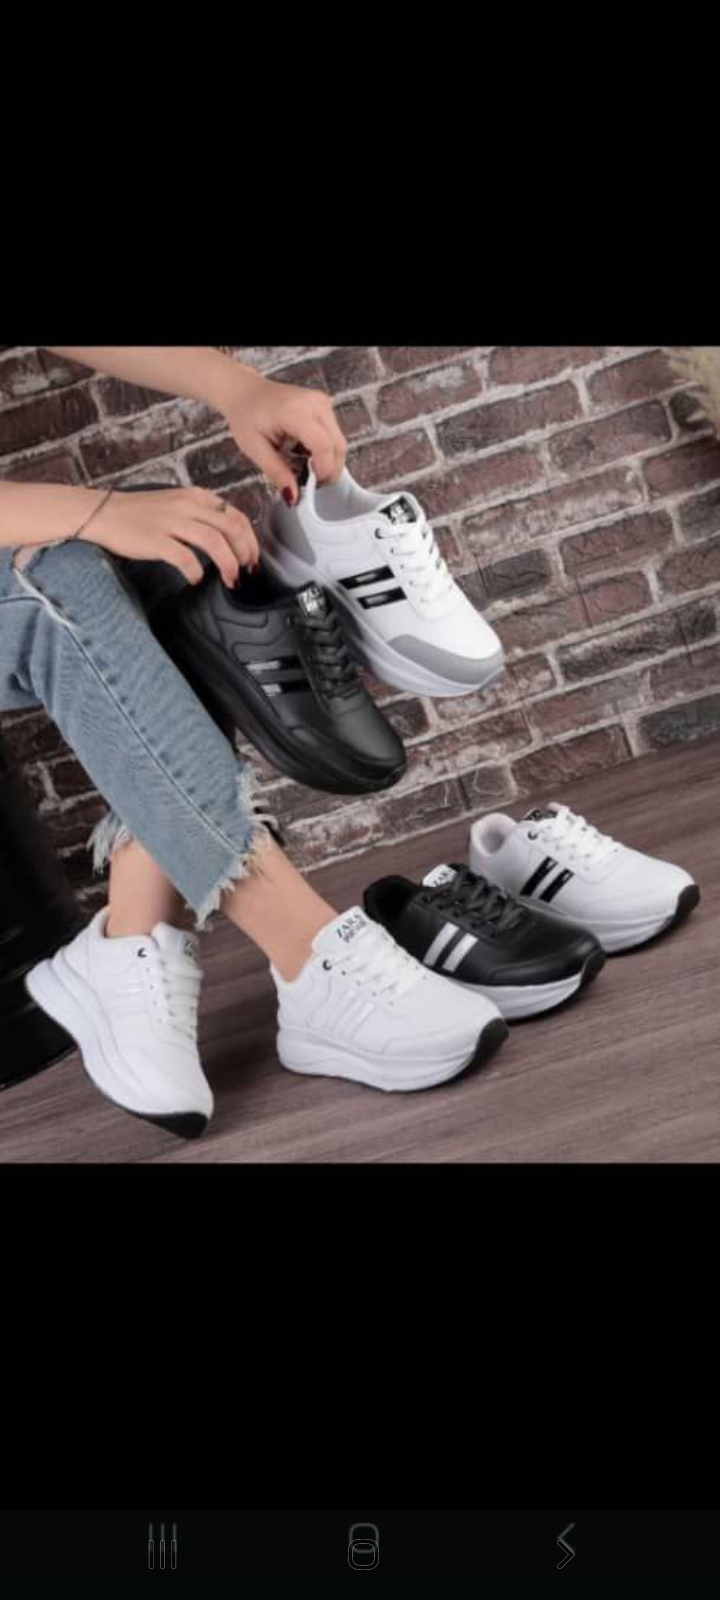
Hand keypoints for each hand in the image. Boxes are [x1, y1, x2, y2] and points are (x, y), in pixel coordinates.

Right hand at [81, 487, 258, 586]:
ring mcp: (171, 522)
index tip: (252, 557)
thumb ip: (200, 514)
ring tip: (230, 580)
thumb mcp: (175, 503)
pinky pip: (185, 558)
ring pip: (214, 542)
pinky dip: (196, 572)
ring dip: (228, 564)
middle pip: (231, 528)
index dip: (250, 539)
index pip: (235, 515)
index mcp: (195, 496)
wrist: (101, 512)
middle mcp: (186, 506)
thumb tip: (227, 537)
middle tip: (246, 572)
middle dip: (245, 553)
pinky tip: (196, 579)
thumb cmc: (138, 513)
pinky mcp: (155, 539)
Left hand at [222, 367, 347, 501]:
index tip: (313, 485)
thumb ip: (277, 472)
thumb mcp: (255, 449)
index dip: (322, 470)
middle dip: (329, 470)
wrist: (245, 392)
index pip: (322, 445)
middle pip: (337, 445)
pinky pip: (334, 434)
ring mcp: (322, 402)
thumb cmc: (246, 416)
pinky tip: (307, 454)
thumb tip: (294, 496)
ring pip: (339, 441)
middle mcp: (314, 403)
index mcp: (294, 411)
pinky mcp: (324, 405)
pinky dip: (326, 450)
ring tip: (307, 469)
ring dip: (328, 461)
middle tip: (312, 484)